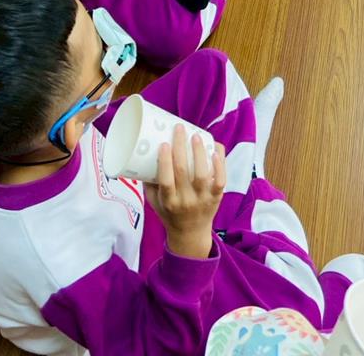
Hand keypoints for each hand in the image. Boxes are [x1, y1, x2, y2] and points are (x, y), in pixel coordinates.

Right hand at [145, 126, 225, 260]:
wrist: (191, 234)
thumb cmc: (169, 212)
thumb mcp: (154, 201)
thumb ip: (149, 180)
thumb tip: (143, 152)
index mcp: (169, 202)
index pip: (166, 181)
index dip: (165, 161)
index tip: (164, 143)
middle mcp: (186, 201)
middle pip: (183, 172)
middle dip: (181, 147)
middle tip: (179, 128)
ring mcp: (203, 200)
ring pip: (203, 174)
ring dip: (199, 152)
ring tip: (196, 135)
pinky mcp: (217, 197)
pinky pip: (220, 179)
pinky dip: (220, 164)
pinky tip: (215, 150)